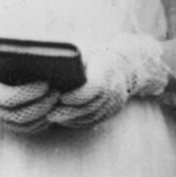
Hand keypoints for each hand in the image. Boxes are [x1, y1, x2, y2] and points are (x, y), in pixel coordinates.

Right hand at [0, 59, 57, 132]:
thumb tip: (21, 42)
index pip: (9, 97)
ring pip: (24, 124)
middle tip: (58, 91)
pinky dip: (40, 122)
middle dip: (42, 104)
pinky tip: (52, 110)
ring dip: (43, 114)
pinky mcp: (3, 124)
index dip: (29, 93)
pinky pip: (24, 129)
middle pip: (20, 114)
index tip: (46, 83)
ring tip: (58, 99)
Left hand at [49, 34, 168, 129]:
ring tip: (52, 116)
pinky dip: (76, 121)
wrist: (126, 66)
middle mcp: (114, 92)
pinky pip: (92, 121)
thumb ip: (74, 64)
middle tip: (49, 112)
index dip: (77, 95)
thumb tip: (51, 70)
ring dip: (70, 118)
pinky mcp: (111, 113)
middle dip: (68, 110)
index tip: (61, 97)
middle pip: (90, 106)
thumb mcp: (88, 55)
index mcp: (108, 74)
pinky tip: (63, 119)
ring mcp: (113, 105)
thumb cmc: (100, 57)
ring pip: (90, 117)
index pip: (94, 88)